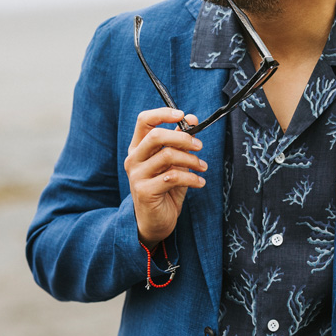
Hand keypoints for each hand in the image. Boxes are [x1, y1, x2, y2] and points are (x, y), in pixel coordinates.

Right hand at [124, 108, 206, 246]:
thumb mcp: (174, 163)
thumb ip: (179, 142)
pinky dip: (192, 178)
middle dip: (182, 138)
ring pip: (167, 156)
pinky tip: (200, 183)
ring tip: (202, 167)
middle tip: (199, 146)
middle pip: (156, 135)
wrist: (155, 221)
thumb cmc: (165, 190)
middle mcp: (133, 159)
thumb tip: (192, 119)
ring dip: (191, 160)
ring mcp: (136, 175)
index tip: (183, 116)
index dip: (163, 114)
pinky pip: (173, 177)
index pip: (144, 120)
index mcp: (138, 147)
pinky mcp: (145, 191)